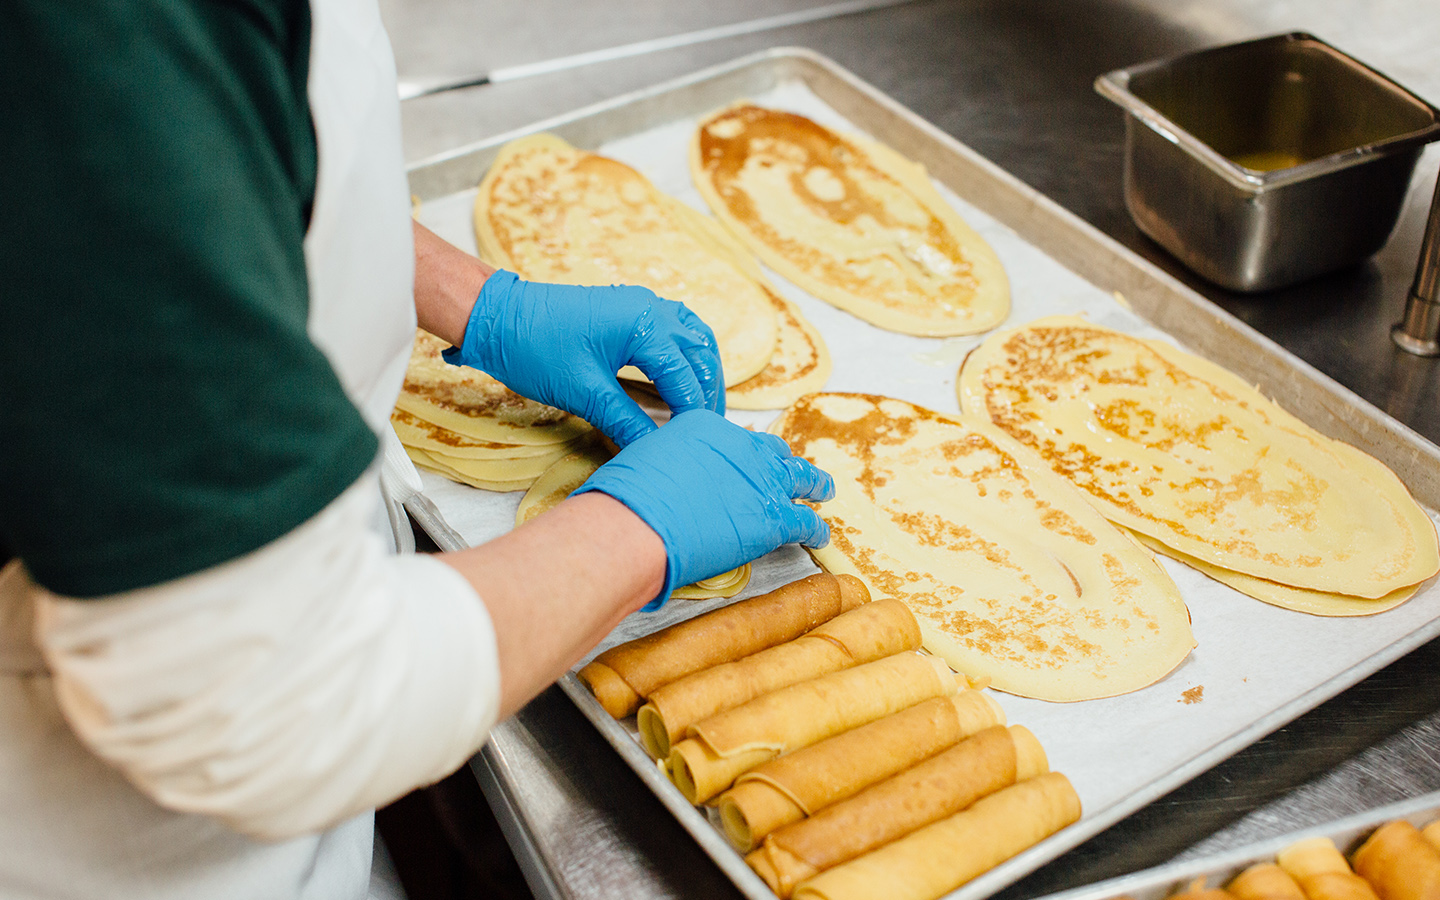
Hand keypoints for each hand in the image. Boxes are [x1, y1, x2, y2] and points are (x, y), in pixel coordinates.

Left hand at [443, 270, 723, 446]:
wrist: (499, 317)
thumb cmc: (535, 349)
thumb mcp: (584, 393)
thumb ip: (626, 422)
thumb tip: (653, 451)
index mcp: (644, 326)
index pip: (684, 376)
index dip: (693, 413)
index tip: (696, 443)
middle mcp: (651, 308)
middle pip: (699, 354)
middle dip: (707, 393)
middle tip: (707, 432)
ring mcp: (643, 304)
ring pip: (693, 338)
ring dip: (702, 371)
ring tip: (702, 408)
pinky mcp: (631, 309)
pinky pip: (676, 327)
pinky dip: (687, 353)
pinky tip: (684, 374)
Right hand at [574, 409, 833, 608]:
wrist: (637, 524)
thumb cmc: (626, 497)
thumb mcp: (643, 460)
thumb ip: (663, 463)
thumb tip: (661, 476)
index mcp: (708, 427)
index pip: (733, 440)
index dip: (739, 455)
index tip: (740, 463)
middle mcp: (742, 447)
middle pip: (772, 452)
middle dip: (782, 462)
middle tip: (790, 469)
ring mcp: (762, 481)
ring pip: (801, 477)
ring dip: (814, 484)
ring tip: (824, 489)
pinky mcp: (774, 518)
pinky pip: (805, 521)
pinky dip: (815, 528)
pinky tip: (820, 535)